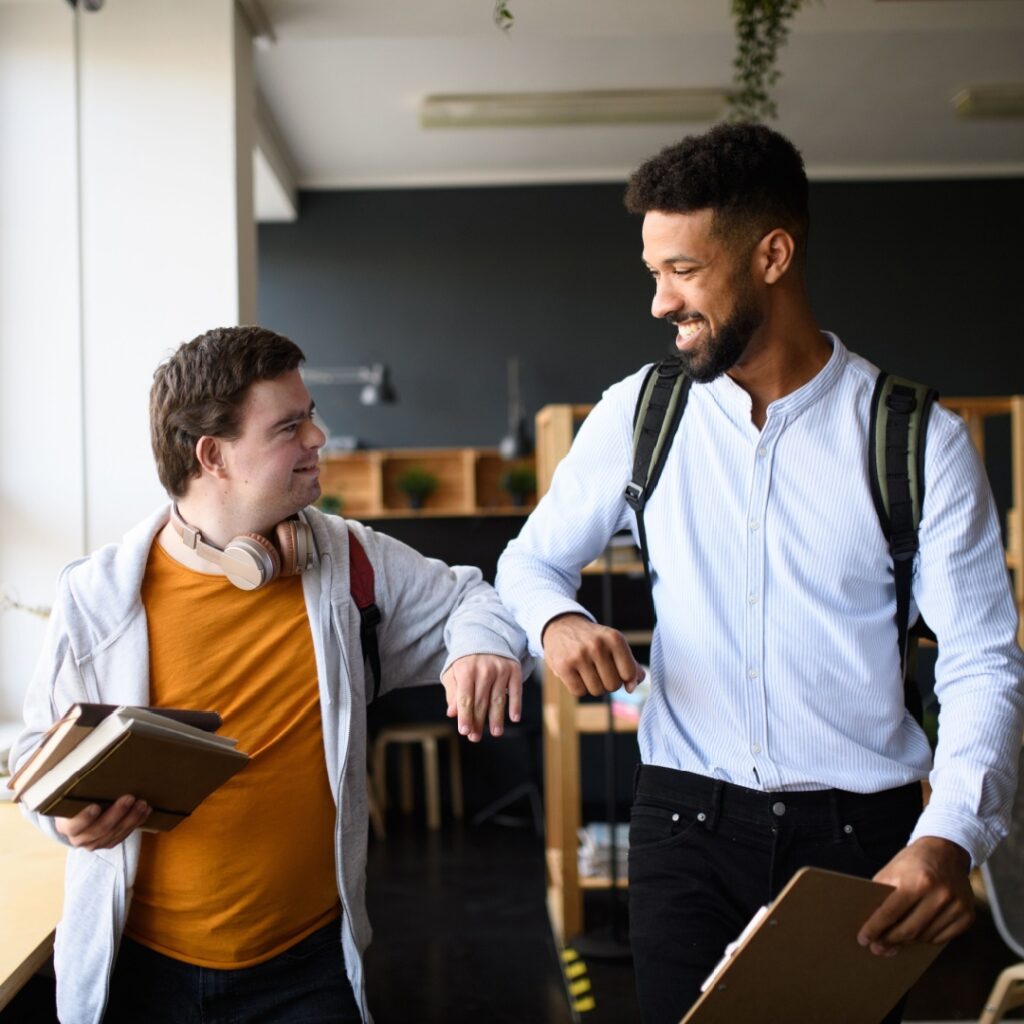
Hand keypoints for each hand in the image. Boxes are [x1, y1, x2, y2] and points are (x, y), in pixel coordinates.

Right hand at [54, 795, 151, 850]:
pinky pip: (123, 836)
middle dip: (117, 814)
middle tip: (129, 798)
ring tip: (143, 804)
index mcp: (66, 825)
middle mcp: (78, 839)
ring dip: (131, 819)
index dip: (84, 818)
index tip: (95, 806)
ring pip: (114, 834)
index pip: (73, 826)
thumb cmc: (77, 799)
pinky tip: (145, 812)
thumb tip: (89, 764)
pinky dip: (136, 823)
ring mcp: (93, 844)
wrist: (79, 814)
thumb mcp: (73, 794)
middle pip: (99, 829)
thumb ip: (78, 787)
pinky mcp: (108, 843)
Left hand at [441, 654, 522, 741]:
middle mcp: (484, 669)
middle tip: (475, 738)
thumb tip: (452, 713)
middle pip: (481, 702)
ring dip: (497, 718)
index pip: (465, 698)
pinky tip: (514, 718)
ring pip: (498, 699)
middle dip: (478, 722)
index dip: (465, 716)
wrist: (483, 636)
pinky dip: (516, 705)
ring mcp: (501, 669)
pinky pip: (516, 690)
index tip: (465, 731)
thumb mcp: (453, 673)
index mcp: (465, 670)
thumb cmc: (465, 661)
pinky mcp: (514, 669)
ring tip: (496, 733)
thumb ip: (452, 693)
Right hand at [542, 613, 644, 697]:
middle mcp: (597, 645)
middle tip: (598, 669)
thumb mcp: (614, 644)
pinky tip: (575, 674)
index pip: (629, 673)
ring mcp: (579, 655)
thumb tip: (632, 687)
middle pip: (613, 685)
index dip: (624, 678)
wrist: (562, 626)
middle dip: (607, 683)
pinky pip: (579, 692)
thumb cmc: (593, 640)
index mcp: (614, 638)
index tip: (616, 670)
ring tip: (587, 671)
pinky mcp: (563, 665)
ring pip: (597, 691)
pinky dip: (578, 688)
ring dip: (593, 686)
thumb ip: (629, 664)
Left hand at [857, 837, 974, 954]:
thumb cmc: (914, 861)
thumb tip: (870, 923)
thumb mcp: (892, 870)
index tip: (863, 939)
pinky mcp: (967, 916)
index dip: (875, 928)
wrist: (946, 851)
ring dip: (907, 942)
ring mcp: (956, 907)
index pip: (890, 912)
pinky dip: (926, 940)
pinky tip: (915, 937)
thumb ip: (881, 894)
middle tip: (877, 948)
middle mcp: (940, 895)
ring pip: (925, 937)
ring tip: (893, 943)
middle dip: (889, 941)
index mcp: (918, 881)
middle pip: (909, 930)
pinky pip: (942, 939)